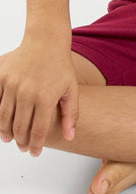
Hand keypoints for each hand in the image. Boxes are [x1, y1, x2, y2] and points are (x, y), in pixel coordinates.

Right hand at [0, 41, 78, 156]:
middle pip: (19, 127)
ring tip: (9, 138)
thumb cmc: (60, 65)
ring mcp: (12, 84)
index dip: (36, 145)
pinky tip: (3, 120)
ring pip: (4, 117)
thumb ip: (71, 114)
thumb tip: (70, 137)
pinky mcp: (1, 77)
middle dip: (20, 141)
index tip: (34, 153)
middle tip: (22, 147)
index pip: (38, 130)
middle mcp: (27, 92)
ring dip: (6, 131)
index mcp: (46, 97)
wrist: (45, 41)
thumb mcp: (71, 89)